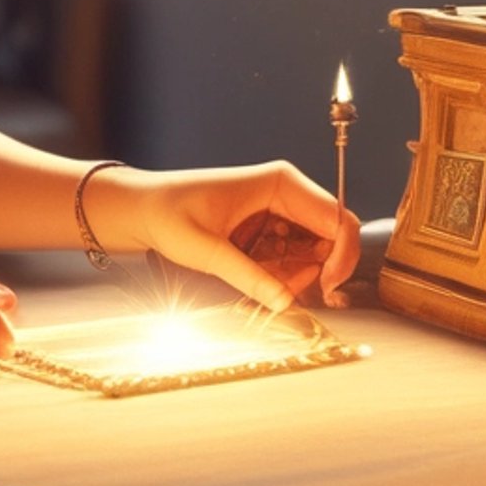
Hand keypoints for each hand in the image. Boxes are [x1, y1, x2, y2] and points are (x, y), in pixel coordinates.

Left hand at [85, 162, 360, 314]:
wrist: (145, 210)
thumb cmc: (168, 215)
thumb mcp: (206, 250)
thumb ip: (248, 276)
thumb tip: (285, 303)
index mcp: (279, 182)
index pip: (337, 218)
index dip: (341, 257)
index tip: (326, 289)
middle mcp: (287, 193)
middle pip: (331, 240)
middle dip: (314, 273)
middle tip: (280, 291)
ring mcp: (281, 211)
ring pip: (314, 254)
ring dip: (295, 277)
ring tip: (255, 279)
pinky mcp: (272, 230)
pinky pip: (294, 260)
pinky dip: (282, 277)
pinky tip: (254, 277)